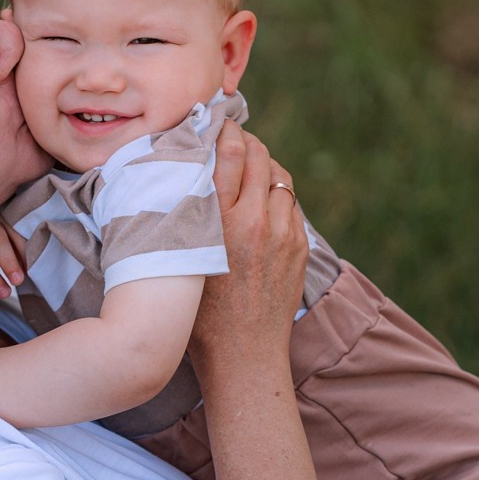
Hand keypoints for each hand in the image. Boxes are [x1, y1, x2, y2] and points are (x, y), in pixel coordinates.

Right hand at [192, 123, 308, 381]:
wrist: (243, 356)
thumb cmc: (198, 313)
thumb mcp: (180, 259)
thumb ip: (187, 216)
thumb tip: (187, 176)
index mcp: (217, 223)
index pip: (228, 153)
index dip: (223, 131)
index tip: (215, 123)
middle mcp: (252, 222)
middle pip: (258, 155)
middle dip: (246, 141)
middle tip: (232, 138)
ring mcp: (281, 233)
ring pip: (278, 176)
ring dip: (264, 166)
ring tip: (248, 167)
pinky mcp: (299, 246)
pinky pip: (290, 203)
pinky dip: (277, 194)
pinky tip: (261, 199)